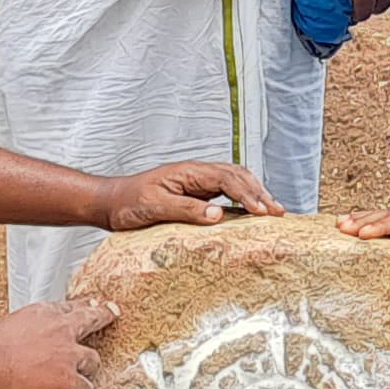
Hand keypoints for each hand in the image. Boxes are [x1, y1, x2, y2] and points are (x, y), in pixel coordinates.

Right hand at [0, 295, 115, 388]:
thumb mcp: (4, 335)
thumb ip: (21, 341)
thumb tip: (19, 355)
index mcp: (40, 315)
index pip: (67, 308)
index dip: (80, 307)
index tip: (88, 303)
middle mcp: (59, 329)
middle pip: (91, 318)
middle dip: (102, 315)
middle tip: (111, 312)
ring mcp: (68, 354)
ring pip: (93, 361)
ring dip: (83, 374)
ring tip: (67, 385)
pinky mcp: (70, 380)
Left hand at [98, 159, 277, 230]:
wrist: (111, 202)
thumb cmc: (128, 203)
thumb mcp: (153, 207)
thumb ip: (186, 210)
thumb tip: (219, 215)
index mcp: (189, 172)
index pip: (227, 178)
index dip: (247, 194)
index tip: (262, 211)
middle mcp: (196, 174)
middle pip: (237, 175)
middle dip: (259, 192)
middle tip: (278, 211)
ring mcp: (197, 183)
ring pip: (235, 182)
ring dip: (255, 194)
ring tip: (273, 210)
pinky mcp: (196, 195)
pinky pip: (226, 193)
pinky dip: (243, 201)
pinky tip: (252, 213)